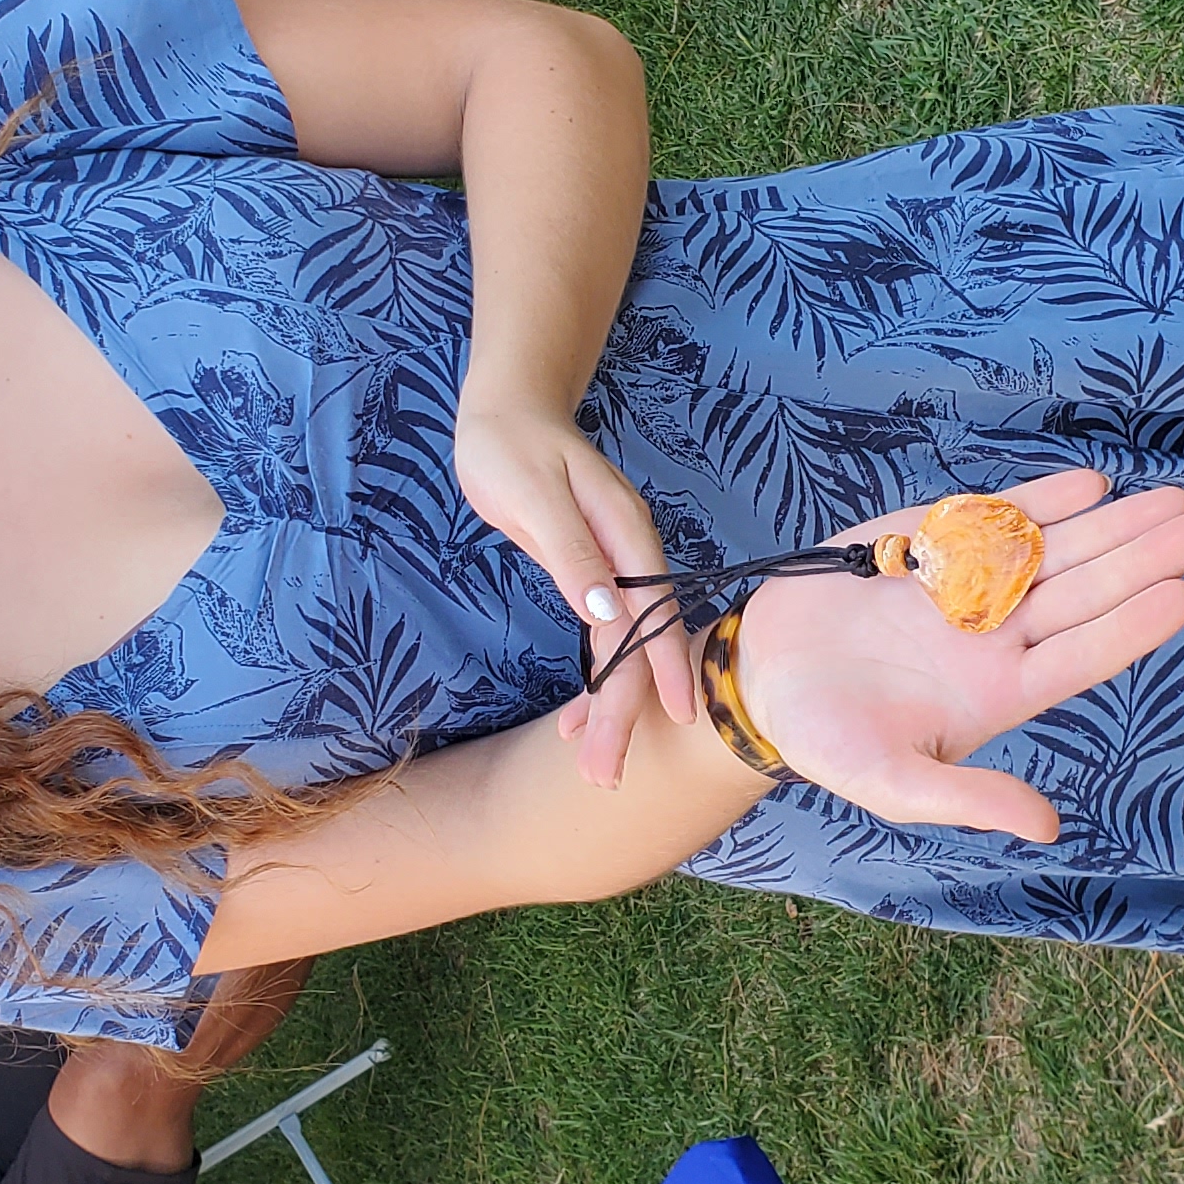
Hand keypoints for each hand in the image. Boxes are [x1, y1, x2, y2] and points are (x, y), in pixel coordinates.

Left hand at [451, 401, 692, 786]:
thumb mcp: (534, 495)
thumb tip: (607, 610)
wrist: (505, 410)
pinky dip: (596, 677)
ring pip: (624, 646)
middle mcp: (628, 554)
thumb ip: (572, 552)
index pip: (654, 613)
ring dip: (611, 705)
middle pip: (640, 642)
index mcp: (625, 532)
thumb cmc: (511, 445)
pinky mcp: (590, 574)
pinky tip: (580, 718)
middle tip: (602, 774)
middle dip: (626, 710)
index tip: (678, 720)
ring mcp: (612, 566)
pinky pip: (604, 635)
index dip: (665, 669)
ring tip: (593, 764)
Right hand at [727, 471, 1183, 843]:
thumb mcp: (892, 784)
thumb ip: (966, 799)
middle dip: (1140, 557)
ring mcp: (966, 587)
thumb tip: (1047, 827)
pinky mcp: (926, 545)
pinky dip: (1038, 501)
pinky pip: (992, 520)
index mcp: (1000, 693)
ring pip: (1053, 550)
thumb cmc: (828, 742)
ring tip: (1173, 500)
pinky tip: (1090, 485)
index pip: (1083, 655)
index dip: (1133, 625)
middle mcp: (997, 637)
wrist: (762, 680)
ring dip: (1112, 524)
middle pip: (1084, 592)